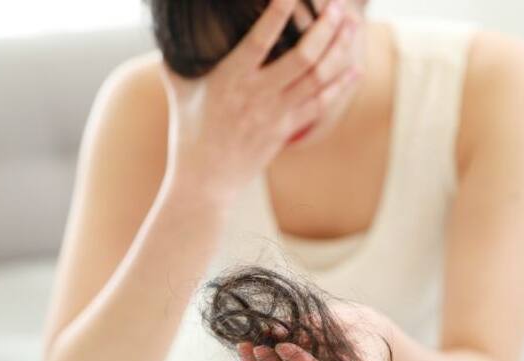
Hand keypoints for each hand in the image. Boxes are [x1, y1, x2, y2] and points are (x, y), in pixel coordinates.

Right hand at [158, 0, 360, 202]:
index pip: (260, 39)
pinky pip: (320, 105)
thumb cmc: (189, 134)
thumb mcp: (179, 91)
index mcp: (230, 78)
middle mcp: (258, 94)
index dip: (279, 13)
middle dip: (326, 29)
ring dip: (339, 51)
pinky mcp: (286, 130)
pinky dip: (340, 87)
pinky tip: (355, 69)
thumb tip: (168, 36)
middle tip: (340, 7)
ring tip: (353, 27)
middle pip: (303, 57)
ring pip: (317, 78)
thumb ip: (176, 60)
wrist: (206, 180)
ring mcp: (276, 114)